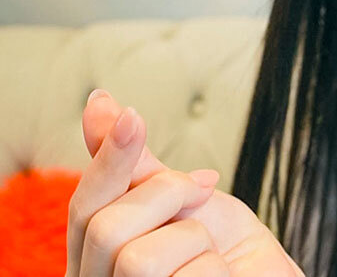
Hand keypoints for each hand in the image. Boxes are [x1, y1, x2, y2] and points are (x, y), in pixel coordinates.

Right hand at [66, 89, 305, 275]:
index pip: (83, 207)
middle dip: (167, 195)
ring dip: (194, 241)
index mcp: (97, 258)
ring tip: (209, 254)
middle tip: (201, 193)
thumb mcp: (185, 198)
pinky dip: (216, 270)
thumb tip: (101, 104)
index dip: (107, 160)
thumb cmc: (226, 250)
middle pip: (105, 229)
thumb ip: (141, 165)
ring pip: (138, 259)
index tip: (132, 117)